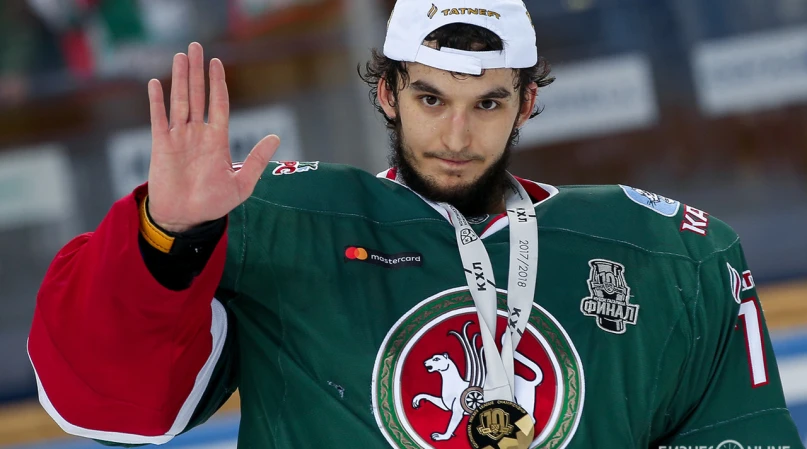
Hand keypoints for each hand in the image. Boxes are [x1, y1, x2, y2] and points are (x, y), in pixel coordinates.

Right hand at [146, 42, 279, 231]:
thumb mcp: (242, 184)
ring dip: (179, 79)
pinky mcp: (161, 146)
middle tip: (196, 47)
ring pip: (179, 101)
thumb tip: (275, 137)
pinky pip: (159, 119)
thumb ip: (256, 160)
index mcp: (217, 140)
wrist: (186, 219)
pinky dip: (157, 101)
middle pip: (197, 96)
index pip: (219, 105)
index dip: (218, 84)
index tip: (217, 63)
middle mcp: (197, 134)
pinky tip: (156, 83)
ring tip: (180, 56)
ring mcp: (179, 138)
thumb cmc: (213, 204)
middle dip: (197, 72)